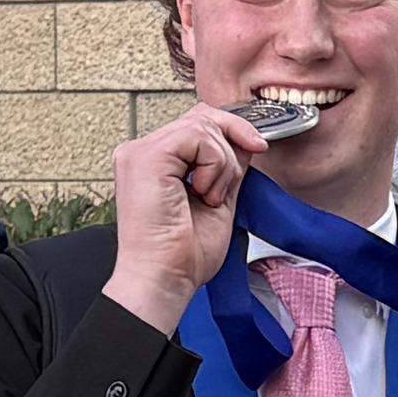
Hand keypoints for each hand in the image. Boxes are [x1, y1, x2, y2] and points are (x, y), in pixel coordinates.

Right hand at [100, 108, 252, 335]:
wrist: (165, 280)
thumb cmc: (184, 255)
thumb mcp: (219, 199)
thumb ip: (228, 166)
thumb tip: (247, 139)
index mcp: (155, 163)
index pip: (198, 124)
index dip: (232, 131)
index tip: (258, 148)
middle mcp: (141, 152)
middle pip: (202, 116)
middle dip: (232, 144)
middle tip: (230, 185)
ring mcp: (140, 152)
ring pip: (203, 125)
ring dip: (223, 164)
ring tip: (210, 198)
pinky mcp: (146, 157)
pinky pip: (197, 135)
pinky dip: (214, 164)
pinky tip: (204, 193)